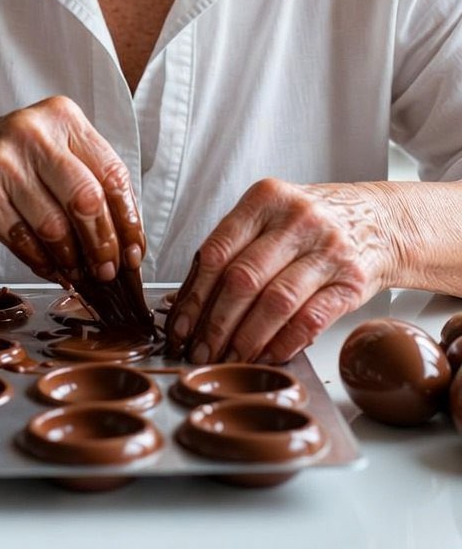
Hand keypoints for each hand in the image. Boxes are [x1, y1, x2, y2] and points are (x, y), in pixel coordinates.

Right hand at [0, 95, 144, 283]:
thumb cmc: (4, 163)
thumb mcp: (48, 152)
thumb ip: (85, 179)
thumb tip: (126, 238)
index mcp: (62, 116)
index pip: (112, 171)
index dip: (128, 218)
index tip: (135, 251)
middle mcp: (35, 130)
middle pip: (88, 198)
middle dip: (104, 244)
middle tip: (109, 272)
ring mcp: (6, 159)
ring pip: (56, 225)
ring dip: (72, 259)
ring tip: (78, 274)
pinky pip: (24, 239)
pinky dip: (42, 262)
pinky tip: (51, 269)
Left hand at [166, 178, 404, 363]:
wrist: (377, 221)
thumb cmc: (311, 223)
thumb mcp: (270, 217)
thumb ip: (233, 249)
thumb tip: (185, 302)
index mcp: (266, 198)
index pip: (218, 250)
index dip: (194, 294)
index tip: (180, 325)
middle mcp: (297, 219)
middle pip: (243, 279)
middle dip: (215, 324)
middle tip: (200, 351)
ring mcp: (328, 249)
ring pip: (275, 303)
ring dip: (246, 340)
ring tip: (228, 359)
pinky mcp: (351, 281)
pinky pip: (309, 320)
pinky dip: (282, 344)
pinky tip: (265, 355)